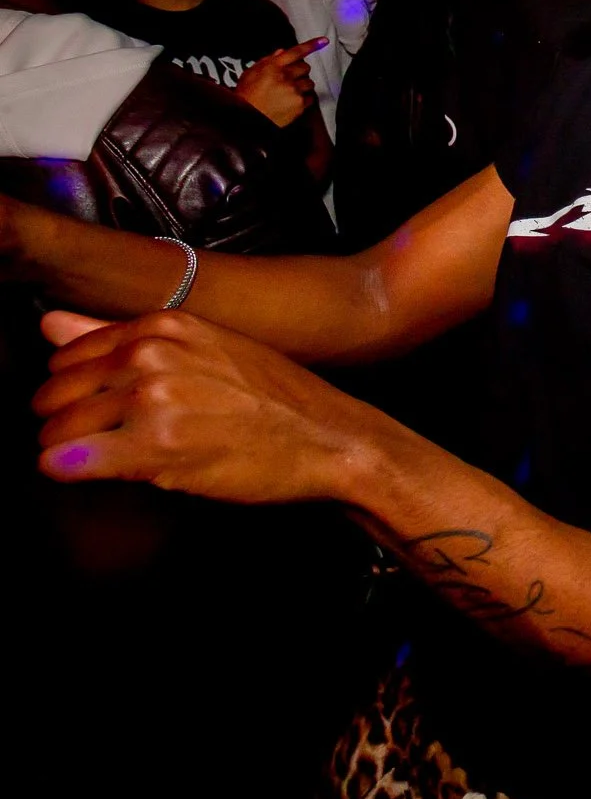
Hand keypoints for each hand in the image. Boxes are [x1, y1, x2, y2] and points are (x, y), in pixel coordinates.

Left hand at [33, 309, 379, 501]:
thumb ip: (118, 336)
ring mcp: (153, 398)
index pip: (68, 356)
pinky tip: (100, 474)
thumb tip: (48, 324)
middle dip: (67, 423)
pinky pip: (68, 461)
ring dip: (72, 453)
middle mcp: (153, 355)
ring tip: (118, 460)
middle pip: (54, 393)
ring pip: (56, 431)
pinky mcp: (154, 446)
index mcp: (164, 327)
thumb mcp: (204, 351)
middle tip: (109, 442)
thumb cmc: (277, 404)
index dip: (79, 392)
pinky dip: (70, 472)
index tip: (105, 412)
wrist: (333, 441)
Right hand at [235, 37, 326, 126]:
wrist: (248, 118)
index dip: (311, 45)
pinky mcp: (300, 105)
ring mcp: (294, 91)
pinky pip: (310, 98)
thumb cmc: (247, 95)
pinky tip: (291, 102)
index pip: (295, 52)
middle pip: (305, 67)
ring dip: (302, 85)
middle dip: (299, 71)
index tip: (324, 40)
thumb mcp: (251, 73)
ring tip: (288, 92)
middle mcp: (286, 76)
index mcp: (273, 66)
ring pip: (309, 82)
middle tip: (289, 79)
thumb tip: (282, 52)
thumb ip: (267, 61)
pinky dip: (303, 99)